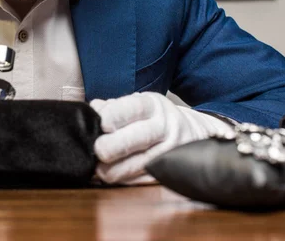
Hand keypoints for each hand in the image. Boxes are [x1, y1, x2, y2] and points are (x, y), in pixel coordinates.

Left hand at [90, 92, 232, 184]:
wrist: (191, 131)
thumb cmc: (153, 117)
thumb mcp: (138, 103)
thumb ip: (113, 107)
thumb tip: (93, 110)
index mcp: (153, 105)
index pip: (134, 107)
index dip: (115, 115)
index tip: (102, 124)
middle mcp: (164, 126)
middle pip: (140, 137)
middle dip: (115, 145)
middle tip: (98, 150)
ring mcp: (170, 150)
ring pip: (142, 162)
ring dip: (117, 169)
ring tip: (99, 170)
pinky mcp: (170, 171)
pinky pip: (145, 179)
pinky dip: (125, 180)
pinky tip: (111, 177)